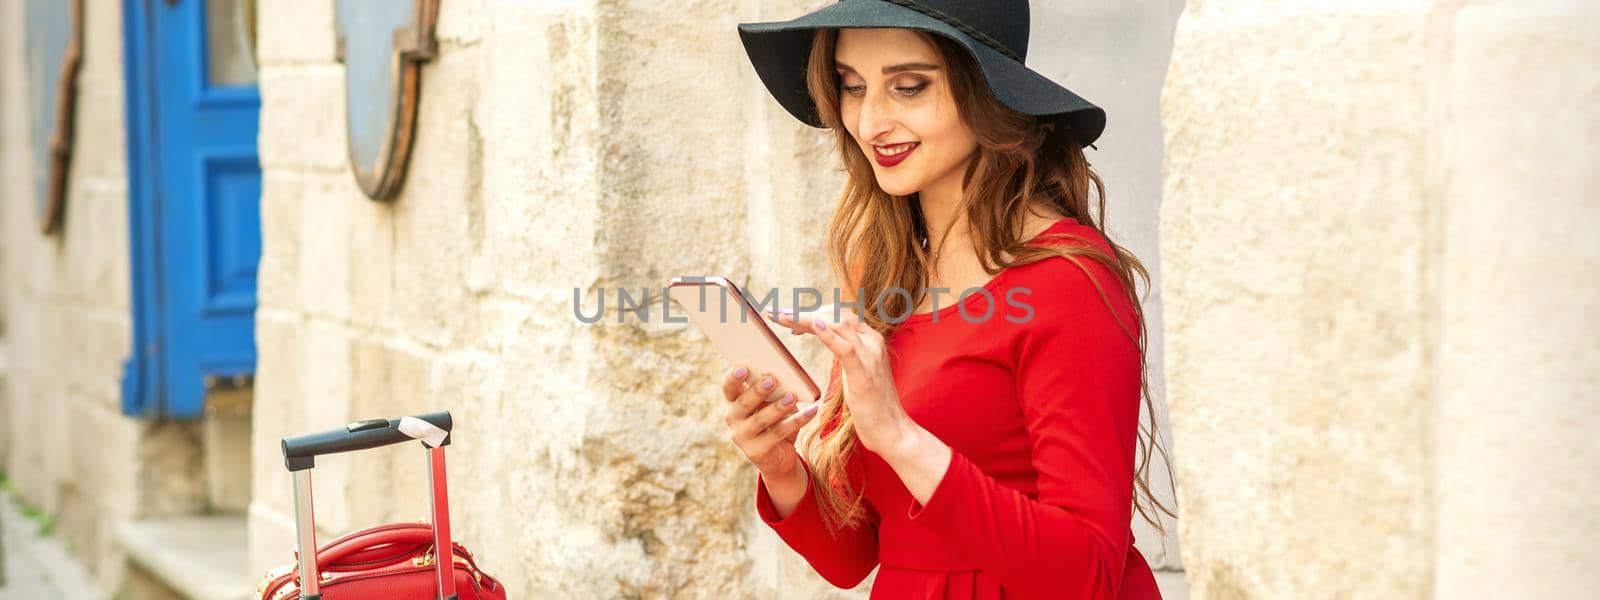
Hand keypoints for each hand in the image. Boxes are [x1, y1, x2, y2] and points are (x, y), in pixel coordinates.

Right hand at [721, 365, 820, 478]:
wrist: (778, 458)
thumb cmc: (774, 421)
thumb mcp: (770, 404)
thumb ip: (772, 392)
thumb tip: (787, 380)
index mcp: (733, 402)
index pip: (728, 388)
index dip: (733, 378)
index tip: (743, 368)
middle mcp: (733, 419)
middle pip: (743, 403)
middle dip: (757, 391)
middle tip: (772, 380)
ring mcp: (743, 437)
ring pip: (761, 420)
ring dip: (777, 407)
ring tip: (792, 397)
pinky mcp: (758, 451)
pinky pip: (779, 433)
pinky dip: (797, 421)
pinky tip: (811, 411)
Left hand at [765, 306, 917, 456]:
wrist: (891, 431)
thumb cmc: (871, 405)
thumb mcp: (856, 371)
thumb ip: (846, 352)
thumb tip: (826, 339)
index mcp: (870, 340)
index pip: (838, 315)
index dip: (812, 313)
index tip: (788, 319)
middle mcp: (872, 342)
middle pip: (835, 315)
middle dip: (803, 311)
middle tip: (774, 313)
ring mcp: (870, 356)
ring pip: (838, 325)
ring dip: (805, 318)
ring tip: (781, 316)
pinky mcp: (864, 375)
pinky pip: (846, 349)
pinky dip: (828, 335)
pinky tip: (811, 325)